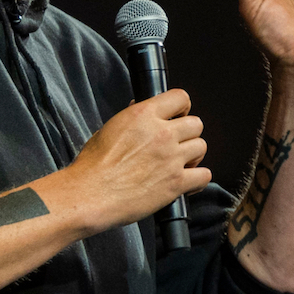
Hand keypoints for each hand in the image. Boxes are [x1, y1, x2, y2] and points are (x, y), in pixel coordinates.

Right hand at [65, 89, 210, 231]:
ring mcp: (171, 157)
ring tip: (179, 164)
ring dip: (193, 156)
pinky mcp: (176, 182)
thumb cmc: (93, 166)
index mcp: (143, 114)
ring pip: (201, 147)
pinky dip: (198, 180)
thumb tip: (141, 109)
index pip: (180, 98)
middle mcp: (161, 133)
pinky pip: (204, 175)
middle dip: (188, 134)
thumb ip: (132, 118)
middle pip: (196, 124)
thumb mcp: (109, 129)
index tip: (178, 117)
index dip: (182, 108)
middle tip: (177, 145)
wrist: (89, 195)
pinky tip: (186, 183)